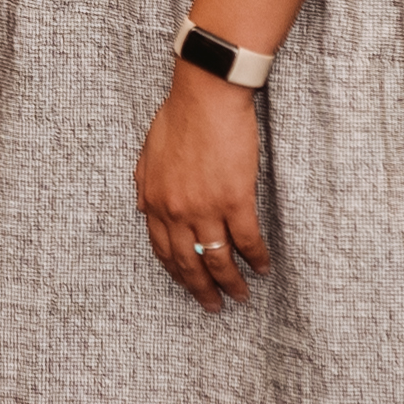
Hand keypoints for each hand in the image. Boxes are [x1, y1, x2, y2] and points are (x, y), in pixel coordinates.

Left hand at [136, 62, 272, 308]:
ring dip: (230, 283)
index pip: (162, 250)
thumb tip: (140, 208)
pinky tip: (263, 267)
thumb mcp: (148, 152)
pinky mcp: (234, 200)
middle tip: (214, 307)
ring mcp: (205, 208)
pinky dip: (256, 258)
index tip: (188, 286)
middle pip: (187, 263)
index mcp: (153, 199)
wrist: (206, 97)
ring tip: (241, 297)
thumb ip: (143, 184)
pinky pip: (246, 241)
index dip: (176, 273)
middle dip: (201, 290)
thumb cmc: (179, 117)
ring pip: (217, 260)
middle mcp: (176, 210)